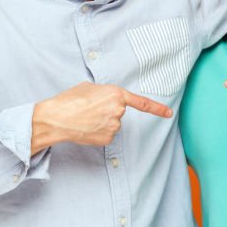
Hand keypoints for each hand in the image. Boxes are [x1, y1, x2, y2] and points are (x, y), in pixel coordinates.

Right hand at [31, 83, 171, 152]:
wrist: (57, 118)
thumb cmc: (70, 100)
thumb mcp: (90, 87)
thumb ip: (104, 92)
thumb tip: (105, 100)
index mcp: (116, 94)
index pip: (141, 103)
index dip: (157, 109)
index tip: (169, 114)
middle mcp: (119, 111)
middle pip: (118, 112)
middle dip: (107, 110)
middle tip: (89, 108)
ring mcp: (114, 126)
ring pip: (112, 124)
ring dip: (102, 121)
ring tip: (85, 117)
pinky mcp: (108, 139)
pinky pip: (107, 134)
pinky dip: (98, 132)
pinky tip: (86, 128)